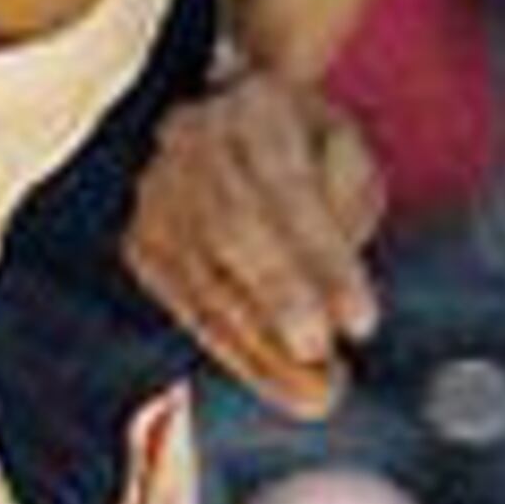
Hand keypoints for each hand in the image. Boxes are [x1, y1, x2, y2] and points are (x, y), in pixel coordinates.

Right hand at [123, 72, 385, 416]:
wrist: (228, 122)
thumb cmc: (303, 143)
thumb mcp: (345, 146)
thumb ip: (346, 193)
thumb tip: (333, 273)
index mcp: (253, 108)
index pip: (287, 188)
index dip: (324, 260)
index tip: (362, 322)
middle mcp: (191, 146)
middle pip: (231, 231)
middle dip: (281, 303)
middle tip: (321, 361)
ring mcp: (155, 196)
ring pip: (204, 279)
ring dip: (261, 346)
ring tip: (314, 395)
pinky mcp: (142, 244)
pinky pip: (187, 306)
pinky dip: (234, 350)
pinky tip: (277, 381)